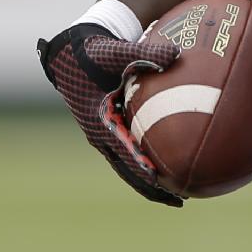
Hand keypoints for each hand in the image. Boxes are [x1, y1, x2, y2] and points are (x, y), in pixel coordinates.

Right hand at [36, 22, 182, 205]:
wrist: (72, 52)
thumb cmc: (96, 51)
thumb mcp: (117, 50)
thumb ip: (146, 53)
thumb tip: (174, 54)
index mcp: (99, 119)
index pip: (124, 150)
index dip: (141, 166)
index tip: (161, 181)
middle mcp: (98, 133)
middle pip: (127, 170)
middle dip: (151, 188)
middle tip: (180, 200)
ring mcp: (102, 136)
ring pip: (127, 168)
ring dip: (149, 184)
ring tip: (178, 197)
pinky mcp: (107, 133)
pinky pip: (127, 157)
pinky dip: (145, 168)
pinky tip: (168, 174)